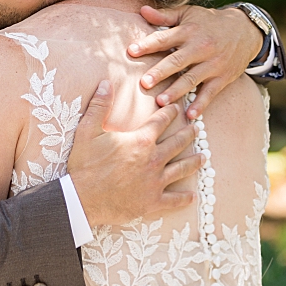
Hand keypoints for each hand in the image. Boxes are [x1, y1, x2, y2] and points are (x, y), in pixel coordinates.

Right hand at [65, 80, 202, 227]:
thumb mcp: (87, 131)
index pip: (161, 121)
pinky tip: (192, 195)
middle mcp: (154, 160)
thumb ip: (99, 106)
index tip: (177, 108)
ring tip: (203, 157)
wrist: (82, 199)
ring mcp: (156, 182)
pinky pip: (174, 199)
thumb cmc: (84, 165)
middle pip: (178, 143)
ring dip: (194, 162)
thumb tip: (106, 83)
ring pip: (182, 169)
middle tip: (197, 129)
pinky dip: (184, 197)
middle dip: (188, 134)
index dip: (170, 112)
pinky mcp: (153, 201)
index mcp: (141, 141)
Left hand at [127, 5, 263, 119]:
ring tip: (161, 102)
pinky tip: (189, 115)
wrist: (246, 30)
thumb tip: (142, 10)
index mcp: (189, 31)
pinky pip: (211, 92)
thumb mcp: (188, 14)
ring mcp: (213, 64)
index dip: (148, 44)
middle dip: (161, 72)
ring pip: (192, 79)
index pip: (165, 38)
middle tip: (145, 83)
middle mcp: (201, 48)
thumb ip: (165, 15)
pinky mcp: (223, 77)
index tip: (131, 51)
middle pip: (178, 61)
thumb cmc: (209, 22)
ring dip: (177, 91)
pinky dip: (201, 104)